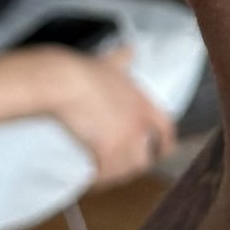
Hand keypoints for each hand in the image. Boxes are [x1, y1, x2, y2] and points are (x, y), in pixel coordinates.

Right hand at [36, 41, 173, 182]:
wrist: (63, 82)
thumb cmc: (82, 70)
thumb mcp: (108, 62)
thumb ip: (122, 59)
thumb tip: (130, 50)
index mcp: (143, 103)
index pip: (166, 129)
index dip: (165, 144)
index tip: (163, 151)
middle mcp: (138, 125)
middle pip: (146, 158)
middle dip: (136, 164)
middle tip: (121, 166)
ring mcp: (124, 140)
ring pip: (126, 170)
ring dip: (116, 175)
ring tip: (103, 175)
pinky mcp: (106, 152)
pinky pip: (106, 175)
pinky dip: (98, 180)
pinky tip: (89, 180)